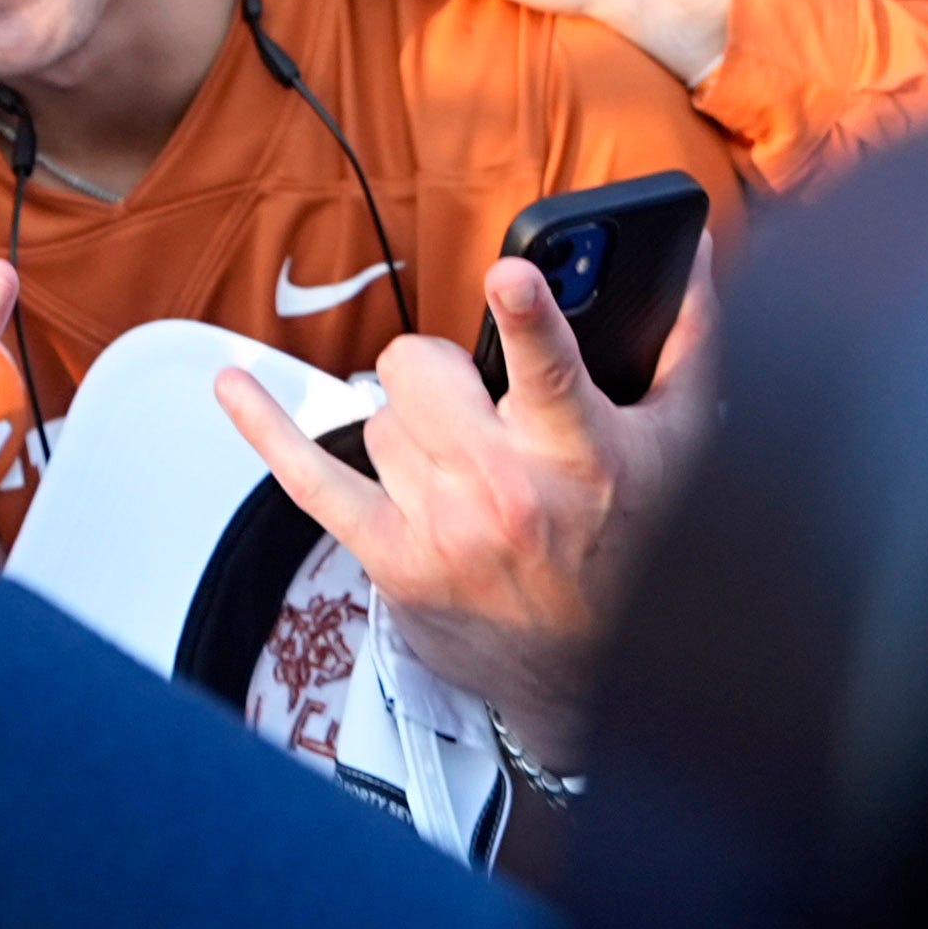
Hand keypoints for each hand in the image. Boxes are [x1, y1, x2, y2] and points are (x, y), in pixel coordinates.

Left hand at [212, 243, 719, 755]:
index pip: (552, 372)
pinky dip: (264, 429)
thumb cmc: (640, 550)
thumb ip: (687, 343)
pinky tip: (232, 386)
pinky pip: (309, 479)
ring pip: (380, 415)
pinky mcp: (392, 558)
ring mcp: (441, 527)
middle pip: (422, 368)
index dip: (528, 319)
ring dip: (411, 426)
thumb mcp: (685, 449)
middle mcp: (507, 490)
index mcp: (583, 453)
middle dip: (439, 372)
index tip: (507, 277)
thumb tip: (695, 253)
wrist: (596, 675)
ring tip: (462, 466)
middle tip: (475, 407)